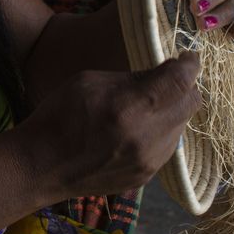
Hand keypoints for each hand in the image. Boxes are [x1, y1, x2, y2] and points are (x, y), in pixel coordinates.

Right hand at [22, 55, 202, 201]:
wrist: (42, 166)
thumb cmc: (59, 115)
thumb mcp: (90, 81)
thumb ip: (131, 77)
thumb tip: (161, 74)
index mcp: (131, 107)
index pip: (180, 80)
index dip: (190, 65)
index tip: (187, 58)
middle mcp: (148, 136)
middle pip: (191, 104)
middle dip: (184, 87)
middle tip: (168, 80)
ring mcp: (150, 160)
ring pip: (181, 125)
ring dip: (170, 111)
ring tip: (143, 108)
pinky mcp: (148, 175)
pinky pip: (167, 146)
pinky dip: (158, 132)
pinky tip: (134, 130)